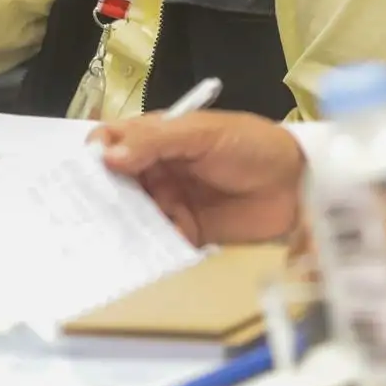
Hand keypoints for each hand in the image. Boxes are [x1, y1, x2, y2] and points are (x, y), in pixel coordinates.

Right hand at [95, 112, 306, 246]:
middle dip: (101, 195)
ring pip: (132, 213)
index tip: (91, 169)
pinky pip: (158, 240)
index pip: (114, 141)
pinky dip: (148, 245)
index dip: (97, 153)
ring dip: (121, 223)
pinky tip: (142, 251)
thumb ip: (156, 141)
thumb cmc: (251, 145)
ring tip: (110, 236)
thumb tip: (108, 156)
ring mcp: (171, 201)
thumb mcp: (203, 134)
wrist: (297, 183)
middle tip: (88, 211)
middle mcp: (158, 169)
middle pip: (116, 182)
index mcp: (158, 137)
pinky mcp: (186, 232)